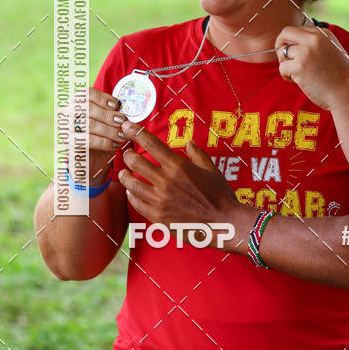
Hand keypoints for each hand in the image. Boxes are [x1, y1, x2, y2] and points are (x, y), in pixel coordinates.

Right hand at [61, 87, 126, 183]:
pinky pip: (88, 140)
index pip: (87, 93)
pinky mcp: (68, 143)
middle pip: (88, 108)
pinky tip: (115, 144)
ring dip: (110, 130)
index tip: (116, 106)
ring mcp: (66, 127)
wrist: (94, 160)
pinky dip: (104, 142)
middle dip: (108, 115)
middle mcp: (67, 112)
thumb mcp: (109, 121)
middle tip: (123, 122)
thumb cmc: (103, 136)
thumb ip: (113, 112)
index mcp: (77, 102)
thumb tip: (126, 108)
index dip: (103, 98)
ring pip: (89, 124)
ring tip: (123, 135)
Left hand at [118, 122, 237, 226]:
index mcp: (178, 166)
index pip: (151, 144)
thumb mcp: (212, 170)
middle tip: (126, 153)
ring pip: (131, 183)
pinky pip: (137, 203)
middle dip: (128, 154)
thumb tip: (190, 143)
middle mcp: (166, 181)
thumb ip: (198, 155)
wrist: (224, 223)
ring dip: (125, 175)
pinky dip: (131, 196)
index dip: (136, 132)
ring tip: (124, 172)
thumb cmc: (220, 196)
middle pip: (136, 162)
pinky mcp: (157, 216)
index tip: (127, 126)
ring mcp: (160, 200)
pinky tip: (131, 192)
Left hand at [275, 22, 348, 110]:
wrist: (348, 94)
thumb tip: (295, 44)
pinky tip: (298, 82)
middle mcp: (314, 39)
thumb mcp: (333, 52)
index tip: (296, 53)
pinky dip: (287, 76)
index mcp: (324, 33)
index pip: (298, 29)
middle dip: (280, 44)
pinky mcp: (299, 66)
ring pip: (281, 52)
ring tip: (296, 74)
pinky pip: (282, 68)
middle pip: (285, 33)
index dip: (293, 42)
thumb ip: (316, 45)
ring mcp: (305, 52)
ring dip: (285, 64)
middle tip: (284, 59)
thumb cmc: (342, 77)